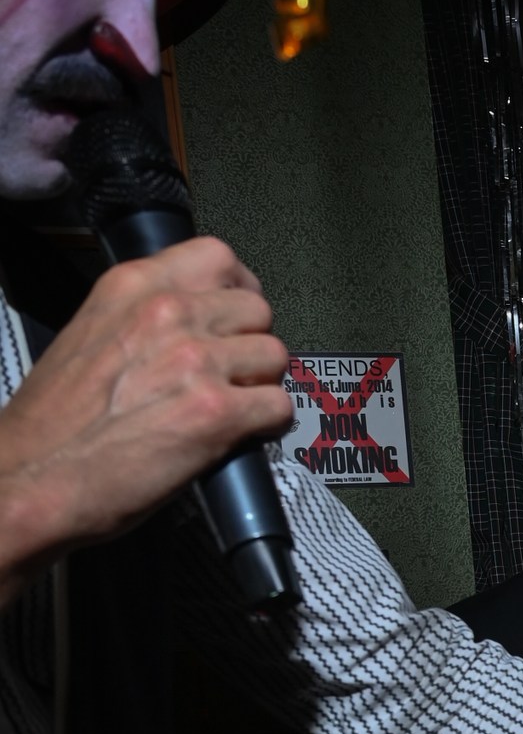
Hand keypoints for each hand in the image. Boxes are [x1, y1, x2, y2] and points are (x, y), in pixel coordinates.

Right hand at [0, 237, 292, 599]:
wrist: (33, 477)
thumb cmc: (53, 423)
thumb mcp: (89, 334)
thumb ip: (141, 318)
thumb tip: (187, 323)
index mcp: (133, 287)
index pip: (217, 257)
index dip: (237, 289)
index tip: (235, 314)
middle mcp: (169, 314)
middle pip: (255, 308)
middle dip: (250, 342)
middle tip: (232, 372)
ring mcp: (196, 361)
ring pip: (274, 355)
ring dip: (261, 383)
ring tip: (233, 405)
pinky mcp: (216, 413)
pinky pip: (278, 406)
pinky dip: (268, 425)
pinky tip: (241, 434)